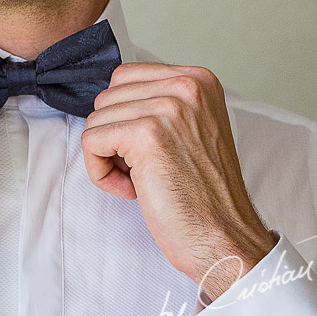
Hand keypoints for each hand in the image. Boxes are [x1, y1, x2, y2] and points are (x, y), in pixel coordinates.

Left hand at [81, 63, 276, 298]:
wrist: (225, 238)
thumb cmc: (202, 194)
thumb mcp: (190, 129)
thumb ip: (158, 104)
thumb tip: (108, 101)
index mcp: (198, 79)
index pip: (124, 77)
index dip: (124, 118)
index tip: (150, 149)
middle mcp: (187, 85)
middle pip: (107, 97)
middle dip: (114, 136)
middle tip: (146, 169)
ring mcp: (168, 108)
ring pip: (96, 119)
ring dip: (108, 157)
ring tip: (143, 180)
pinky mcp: (147, 134)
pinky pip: (91, 142)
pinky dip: (100, 172)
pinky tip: (132, 190)